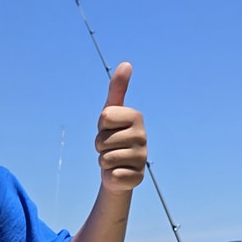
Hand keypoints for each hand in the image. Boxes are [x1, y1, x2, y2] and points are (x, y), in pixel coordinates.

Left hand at [95, 63, 146, 193]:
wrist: (117, 168)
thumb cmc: (113, 136)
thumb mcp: (111, 112)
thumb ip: (117, 89)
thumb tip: (126, 63)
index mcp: (136, 117)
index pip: (104, 118)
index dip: (100, 126)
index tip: (108, 129)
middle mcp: (142, 136)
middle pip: (102, 141)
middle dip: (100, 146)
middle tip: (109, 146)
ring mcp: (141, 158)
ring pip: (105, 159)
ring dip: (103, 161)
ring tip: (113, 159)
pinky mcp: (137, 178)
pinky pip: (113, 175)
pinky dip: (110, 176)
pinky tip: (119, 172)